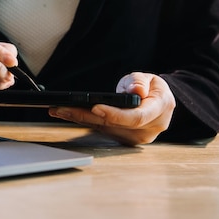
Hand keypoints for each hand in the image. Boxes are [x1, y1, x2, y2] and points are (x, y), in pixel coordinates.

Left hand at [49, 72, 175, 145]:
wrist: (158, 103)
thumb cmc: (152, 89)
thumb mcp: (150, 79)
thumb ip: (140, 82)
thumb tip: (136, 90)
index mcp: (159, 112)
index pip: (135, 117)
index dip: (114, 114)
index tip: (95, 107)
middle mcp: (148, 130)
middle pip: (112, 125)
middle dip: (86, 116)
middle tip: (62, 108)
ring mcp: (135, 138)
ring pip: (104, 129)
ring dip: (80, 119)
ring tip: (59, 110)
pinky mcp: (123, 140)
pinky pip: (102, 131)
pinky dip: (85, 122)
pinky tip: (68, 115)